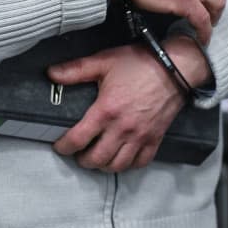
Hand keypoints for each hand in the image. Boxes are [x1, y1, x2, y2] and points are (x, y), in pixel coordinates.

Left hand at [48, 38, 210, 171]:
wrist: (175, 68)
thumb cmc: (140, 63)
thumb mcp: (104, 61)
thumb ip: (76, 69)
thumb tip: (51, 73)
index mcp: (106, 110)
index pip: (78, 139)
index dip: (64, 147)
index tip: (60, 146)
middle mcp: (122, 128)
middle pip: (96, 158)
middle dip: (82, 160)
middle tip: (77, 154)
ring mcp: (140, 136)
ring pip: (117, 165)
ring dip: (103, 166)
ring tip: (96, 159)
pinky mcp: (155, 139)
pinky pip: (140, 162)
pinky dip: (128, 165)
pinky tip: (121, 159)